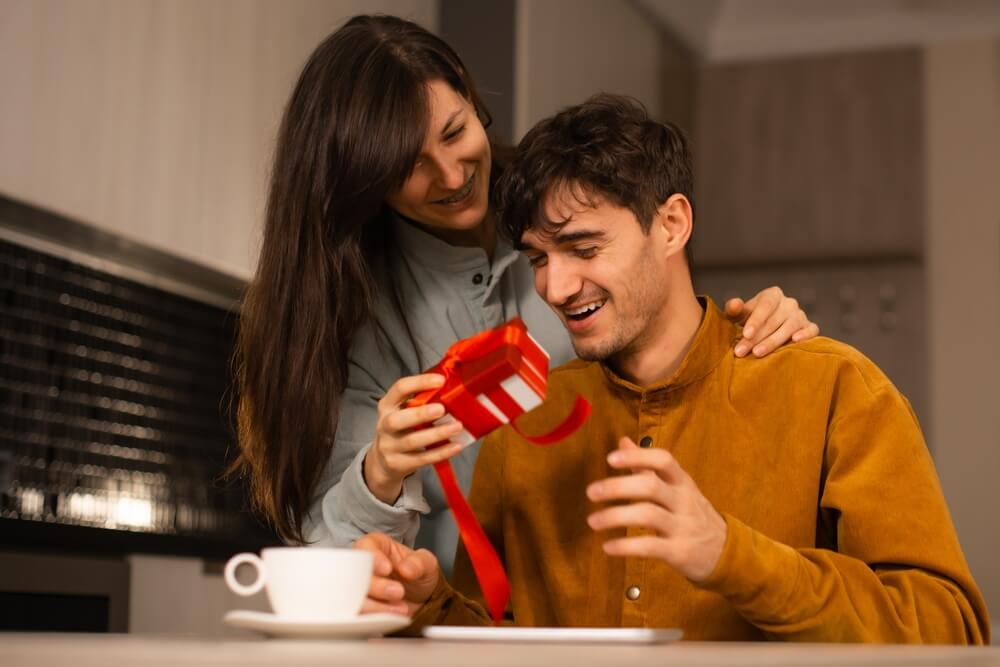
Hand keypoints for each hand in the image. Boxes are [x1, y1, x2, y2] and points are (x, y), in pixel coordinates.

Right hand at [353, 532, 439, 615]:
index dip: (374, 559)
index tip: (387, 569)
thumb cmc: (418, 573)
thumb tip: (406, 569)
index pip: (365, 547)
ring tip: (401, 608)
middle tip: (398, 592)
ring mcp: (357, 588)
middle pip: (355, 574)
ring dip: (376, 606)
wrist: (420, 598)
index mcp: (376, 546)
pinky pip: (358, 615)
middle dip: (377, 586)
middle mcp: (362, 566)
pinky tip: (391, 617)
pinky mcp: (359, 608)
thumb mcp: (426, 563)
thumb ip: (419, 563)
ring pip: (353, 598)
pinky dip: (374, 618)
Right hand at [364, 373, 466, 503]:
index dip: (419, 382)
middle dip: (420, 414)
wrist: (382, 461)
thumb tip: (453, 389)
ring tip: (457, 427)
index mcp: (387, 405)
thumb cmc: (401, 429)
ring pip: (412, 441)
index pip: (399, 389)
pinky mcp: (398, 464)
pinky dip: (441, 452)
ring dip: (437, 434)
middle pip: (397, 420)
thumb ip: (420, 401)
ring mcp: (389, 447)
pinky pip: (421, 459)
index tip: (441, 380)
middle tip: (442, 409)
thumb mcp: (402, 411)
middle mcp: (384, 425)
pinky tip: (456, 446)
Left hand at [586, 437, 726, 581]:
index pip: (663, 460)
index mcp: (681, 481)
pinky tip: (608, 547)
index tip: (610, 459)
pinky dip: (626, 547)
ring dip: (615, 516)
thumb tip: (622, 441)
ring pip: (648, 515)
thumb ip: (647, 466)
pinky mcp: (679, 552)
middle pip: (650, 486)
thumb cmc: (691, 513)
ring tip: (592, 521)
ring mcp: (683, 526)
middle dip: (617, 487)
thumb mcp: (676, 487)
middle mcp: (683, 500)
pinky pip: (650, 547)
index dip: (637, 457)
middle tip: (591, 492)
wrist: (726, 551)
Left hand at [725, 286, 819, 357]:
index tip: (746, 334)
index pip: (765, 305)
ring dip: (773, 341)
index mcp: (772, 295)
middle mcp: (789, 303)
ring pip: (789, 327)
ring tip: (757, 353)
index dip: (756, 320)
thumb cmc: (749, 322)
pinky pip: (812, 330)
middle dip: (756, 337)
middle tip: (741, 351)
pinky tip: (795, 341)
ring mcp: (801, 315)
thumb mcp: (738, 315)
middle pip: (774, 320)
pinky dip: (806, 335)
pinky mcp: (810, 327)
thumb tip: (735, 304)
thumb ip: (734, 309)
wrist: (764, 332)